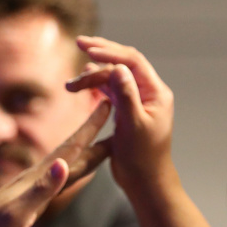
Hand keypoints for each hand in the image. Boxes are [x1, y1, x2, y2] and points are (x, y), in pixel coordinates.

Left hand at [0, 96, 111, 226]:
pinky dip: (75, 168)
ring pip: (69, 162)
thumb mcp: (17, 213)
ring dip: (88, 149)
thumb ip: (41, 189)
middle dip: (94, 131)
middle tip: (113, 112)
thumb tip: (63, 164)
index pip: (71, 148)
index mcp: (38, 177)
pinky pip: (61, 178)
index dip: (90, 128)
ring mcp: (35, 186)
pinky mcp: (32, 198)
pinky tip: (76, 168)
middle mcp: (38, 177)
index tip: (106, 104)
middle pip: (73, 150)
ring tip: (106, 140)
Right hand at [66, 37, 175, 195]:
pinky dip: (95, 86)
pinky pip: (110, 90)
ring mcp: (137, 101)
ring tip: (70, 85)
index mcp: (156, 93)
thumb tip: (118, 68)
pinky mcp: (126, 111)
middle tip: (80, 43)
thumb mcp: (133, 125)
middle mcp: (148, 93)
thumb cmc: (143, 158)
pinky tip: (81, 84)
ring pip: (114, 78)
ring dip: (93, 76)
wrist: (145, 182)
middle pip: (124, 63)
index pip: (133, 61)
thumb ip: (126, 96)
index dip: (111, 51)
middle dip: (102, 53)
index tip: (89, 49)